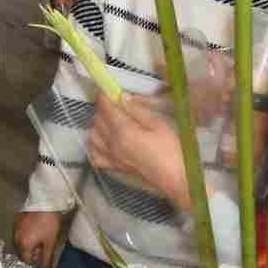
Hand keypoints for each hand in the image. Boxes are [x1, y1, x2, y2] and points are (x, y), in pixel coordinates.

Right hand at [13, 211, 64, 267]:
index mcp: (24, 245)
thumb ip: (46, 259)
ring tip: (40, 233)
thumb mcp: (50, 242)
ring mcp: (15, 228)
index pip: (27, 259)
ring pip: (20, 242)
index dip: (36, 258)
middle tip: (43, 243)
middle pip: (22, 251)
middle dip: (32, 250)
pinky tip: (35, 227)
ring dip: (28, 242)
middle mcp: (16, 238)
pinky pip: (19, 232)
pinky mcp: (16, 221)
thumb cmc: (49, 223)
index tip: (43, 252)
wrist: (45, 202)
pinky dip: (26, 233)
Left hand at [87, 93, 189, 209]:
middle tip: (113, 102)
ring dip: (97, 125)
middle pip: (97, 121)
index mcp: (122, 131)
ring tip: (109, 120)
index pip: (106, 108)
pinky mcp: (113, 167)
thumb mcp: (158, 125)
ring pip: (92, 136)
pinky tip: (104, 140)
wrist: (175, 179)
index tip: (105, 88)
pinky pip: (95, 155)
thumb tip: (122, 97)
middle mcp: (111, 144)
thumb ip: (138, 111)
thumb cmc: (171, 150)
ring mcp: (110, 157)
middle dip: (102, 108)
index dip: (103, 96)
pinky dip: (95, 145)